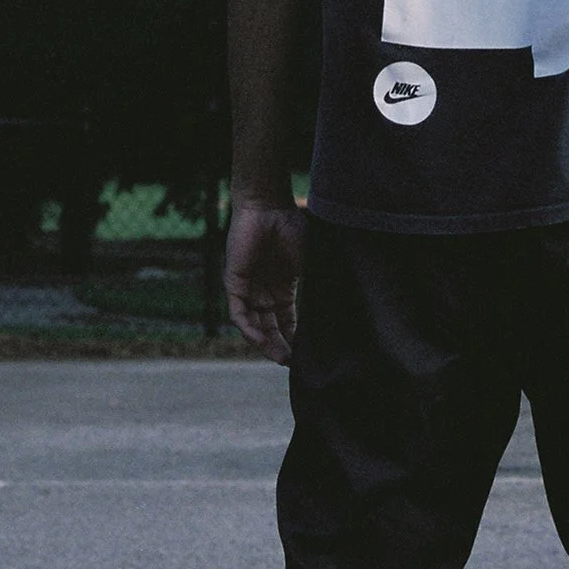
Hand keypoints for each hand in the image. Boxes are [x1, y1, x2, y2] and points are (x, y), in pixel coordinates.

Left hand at [224, 196, 305, 361]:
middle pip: (269, 327)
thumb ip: (315, 285)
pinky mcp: (234, 282)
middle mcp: (264, 290)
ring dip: (265, 343)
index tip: (304, 355)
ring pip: (254, 324)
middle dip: (280, 346)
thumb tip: (334, 311)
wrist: (269, 205)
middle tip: (292, 363)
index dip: (294, 337)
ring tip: (281, 357)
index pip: (286, 320)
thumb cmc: (290, 226)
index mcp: (282, 286)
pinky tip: (261, 341)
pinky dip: (249, 329)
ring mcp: (248, 287)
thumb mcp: (308, 262)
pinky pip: (239, 313)